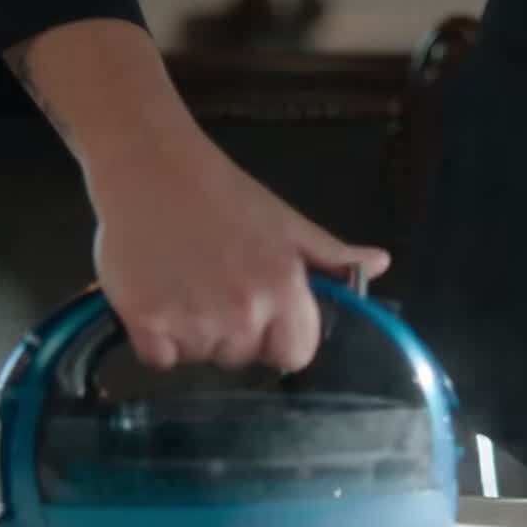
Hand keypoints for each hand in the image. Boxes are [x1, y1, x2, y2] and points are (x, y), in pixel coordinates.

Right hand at [2, 18, 389, 373]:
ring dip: (192, 336)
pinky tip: (156, 298)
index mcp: (284, 289)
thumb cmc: (222, 193)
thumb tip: (380, 265)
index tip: (261, 316)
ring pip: (201, 359)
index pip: (296, 355)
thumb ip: (332, 254)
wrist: (149, 166)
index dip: (279, 339)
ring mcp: (193, 320)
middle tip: (213, 287)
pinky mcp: (146, 322)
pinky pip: (159, 360)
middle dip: (232, 334)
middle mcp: (242, 311)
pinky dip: (155, 339)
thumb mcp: (286, 222)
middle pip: (244, 358)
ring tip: (183, 286)